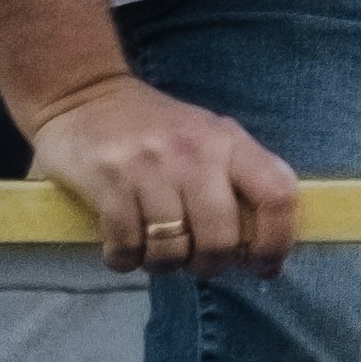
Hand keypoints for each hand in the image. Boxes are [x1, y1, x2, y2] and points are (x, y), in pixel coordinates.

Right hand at [24, 76, 300, 277]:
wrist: (84, 95)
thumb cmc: (156, 128)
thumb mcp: (208, 138)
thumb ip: (238, 183)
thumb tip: (263, 254)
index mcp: (228, 141)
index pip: (277, 194)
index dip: (276, 241)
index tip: (263, 266)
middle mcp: (194, 152)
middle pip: (220, 239)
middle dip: (210, 265)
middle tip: (196, 262)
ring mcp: (149, 166)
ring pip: (171, 251)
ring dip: (164, 265)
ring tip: (156, 251)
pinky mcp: (107, 180)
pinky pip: (127, 247)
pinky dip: (125, 260)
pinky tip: (123, 248)